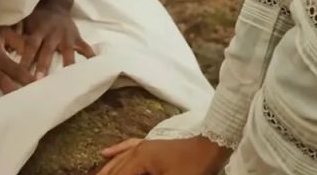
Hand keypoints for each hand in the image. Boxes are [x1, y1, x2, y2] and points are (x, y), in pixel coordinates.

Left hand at [20, 2, 95, 75]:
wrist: (56, 5)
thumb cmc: (37, 18)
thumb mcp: (25, 21)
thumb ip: (16, 32)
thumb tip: (4, 47)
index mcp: (39, 31)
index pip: (31, 46)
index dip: (26, 58)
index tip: (21, 72)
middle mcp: (53, 34)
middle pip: (47, 51)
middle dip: (43, 66)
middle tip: (39, 81)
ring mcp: (67, 37)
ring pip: (68, 53)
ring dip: (66, 67)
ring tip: (67, 82)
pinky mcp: (77, 38)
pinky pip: (85, 48)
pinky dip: (90, 57)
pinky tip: (93, 68)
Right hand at [96, 136, 229, 174]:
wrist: (211, 147)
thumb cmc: (193, 169)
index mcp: (140, 160)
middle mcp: (137, 151)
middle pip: (114, 170)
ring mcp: (143, 146)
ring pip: (118, 160)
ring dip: (107, 171)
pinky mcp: (151, 146)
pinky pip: (127, 147)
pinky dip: (115, 151)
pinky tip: (104, 153)